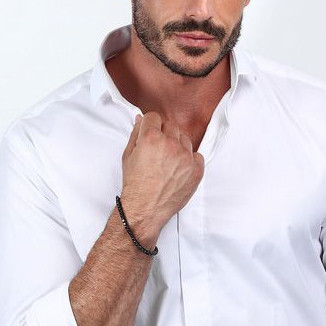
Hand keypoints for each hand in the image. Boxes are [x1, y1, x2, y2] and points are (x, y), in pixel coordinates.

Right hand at [120, 111, 204, 236]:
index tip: (150, 132)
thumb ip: (135, 134)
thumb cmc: (135, 184)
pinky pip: (197, 155)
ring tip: (168, 160)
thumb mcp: (128, 156)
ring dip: (177, 145)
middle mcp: (170, 144)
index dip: (150, 125)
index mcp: (151, 138)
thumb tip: (140, 120)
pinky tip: (179, 168)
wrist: (145, 208)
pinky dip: (189, 160)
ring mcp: (185, 157)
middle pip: (171, 126)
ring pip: (185, 138)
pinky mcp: (196, 170)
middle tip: (158, 149)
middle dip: (164, 134)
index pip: (154, 117)